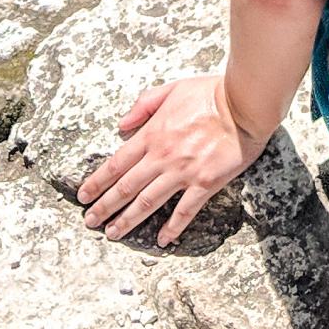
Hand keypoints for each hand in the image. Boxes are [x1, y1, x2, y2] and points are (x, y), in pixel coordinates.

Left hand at [76, 74, 267, 246]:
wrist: (245, 103)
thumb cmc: (212, 93)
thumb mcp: (173, 88)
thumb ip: (144, 105)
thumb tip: (122, 124)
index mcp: (153, 134)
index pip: (116, 163)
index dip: (97, 181)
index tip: (83, 195)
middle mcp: (162, 156)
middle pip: (126, 187)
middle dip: (104, 206)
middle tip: (90, 221)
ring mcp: (183, 172)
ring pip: (148, 202)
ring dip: (127, 220)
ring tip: (113, 233)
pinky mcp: (205, 183)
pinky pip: (185, 210)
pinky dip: (172, 227)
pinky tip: (162, 240)